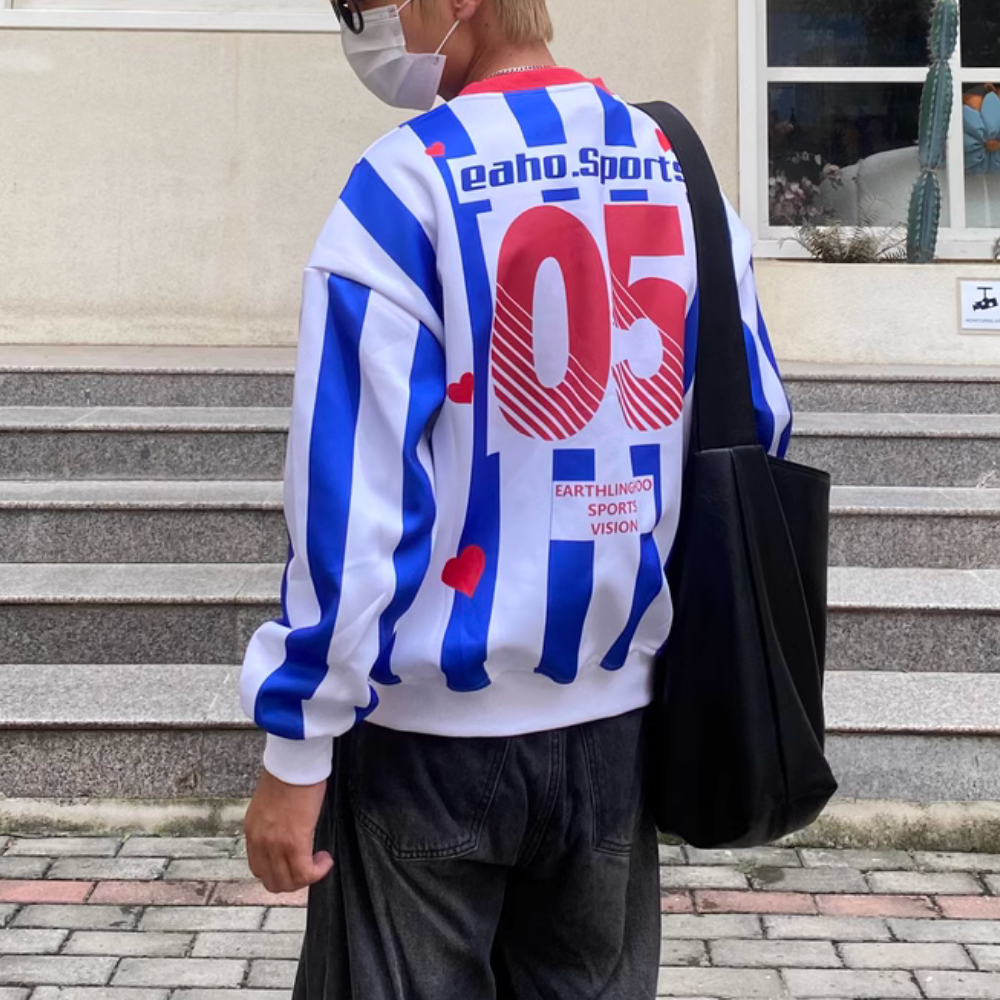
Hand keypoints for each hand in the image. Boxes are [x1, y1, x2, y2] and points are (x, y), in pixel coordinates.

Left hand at [245, 768, 333, 893]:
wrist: (293, 762)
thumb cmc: (287, 774)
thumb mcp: (270, 804)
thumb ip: (273, 823)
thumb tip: (287, 830)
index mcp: (252, 832)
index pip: (259, 868)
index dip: (280, 872)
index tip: (296, 862)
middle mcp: (259, 842)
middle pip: (272, 881)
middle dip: (294, 880)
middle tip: (310, 866)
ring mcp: (275, 845)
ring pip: (288, 882)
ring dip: (306, 877)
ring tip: (320, 861)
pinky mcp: (294, 843)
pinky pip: (304, 873)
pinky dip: (317, 872)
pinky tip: (326, 860)